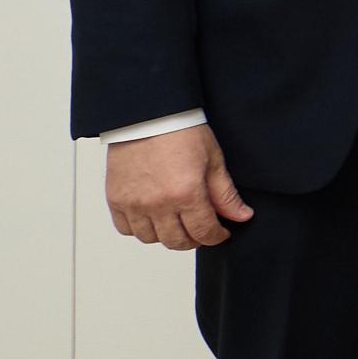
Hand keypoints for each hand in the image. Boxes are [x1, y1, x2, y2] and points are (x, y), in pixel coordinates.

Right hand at [105, 125, 252, 249]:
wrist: (148, 117)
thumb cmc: (182, 133)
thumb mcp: (213, 160)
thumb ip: (225, 194)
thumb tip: (241, 217)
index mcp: (186, 193)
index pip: (203, 232)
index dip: (216, 237)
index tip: (221, 233)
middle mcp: (157, 204)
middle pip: (176, 241)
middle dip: (194, 240)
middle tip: (201, 229)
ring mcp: (134, 204)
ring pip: (151, 239)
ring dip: (166, 235)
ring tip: (177, 222)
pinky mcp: (115, 200)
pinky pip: (126, 229)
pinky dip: (140, 229)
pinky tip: (153, 217)